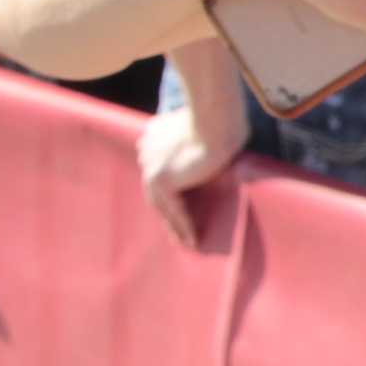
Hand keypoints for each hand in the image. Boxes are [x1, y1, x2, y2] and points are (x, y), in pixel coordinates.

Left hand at [137, 87, 249, 249]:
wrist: (217, 124)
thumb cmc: (219, 123)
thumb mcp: (200, 129)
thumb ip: (188, 139)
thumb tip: (200, 152)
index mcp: (152, 136)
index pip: (158, 169)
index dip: (167, 190)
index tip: (177, 206)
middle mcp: (145, 151)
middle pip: (156, 190)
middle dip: (167, 213)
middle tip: (177, 233)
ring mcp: (150, 166)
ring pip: (162, 203)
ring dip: (175, 225)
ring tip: (186, 243)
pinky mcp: (160, 180)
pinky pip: (173, 209)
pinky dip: (184, 225)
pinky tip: (193, 240)